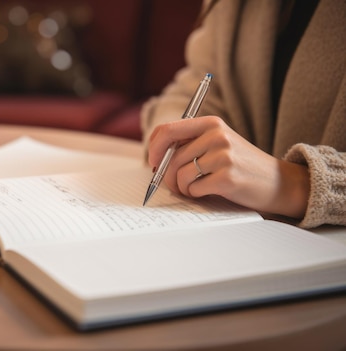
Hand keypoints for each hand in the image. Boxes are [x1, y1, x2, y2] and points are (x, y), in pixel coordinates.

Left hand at [147, 116, 309, 218]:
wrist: (279, 182)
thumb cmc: (240, 165)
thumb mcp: (217, 144)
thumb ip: (189, 144)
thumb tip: (154, 159)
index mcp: (210, 123)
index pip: (166, 131)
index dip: (153, 149)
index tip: (153, 162)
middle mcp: (216, 135)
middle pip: (170, 159)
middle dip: (166, 177)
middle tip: (174, 185)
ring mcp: (223, 156)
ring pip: (180, 175)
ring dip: (181, 187)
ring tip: (193, 189)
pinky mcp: (227, 178)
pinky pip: (194, 189)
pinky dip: (195, 195)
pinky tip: (208, 192)